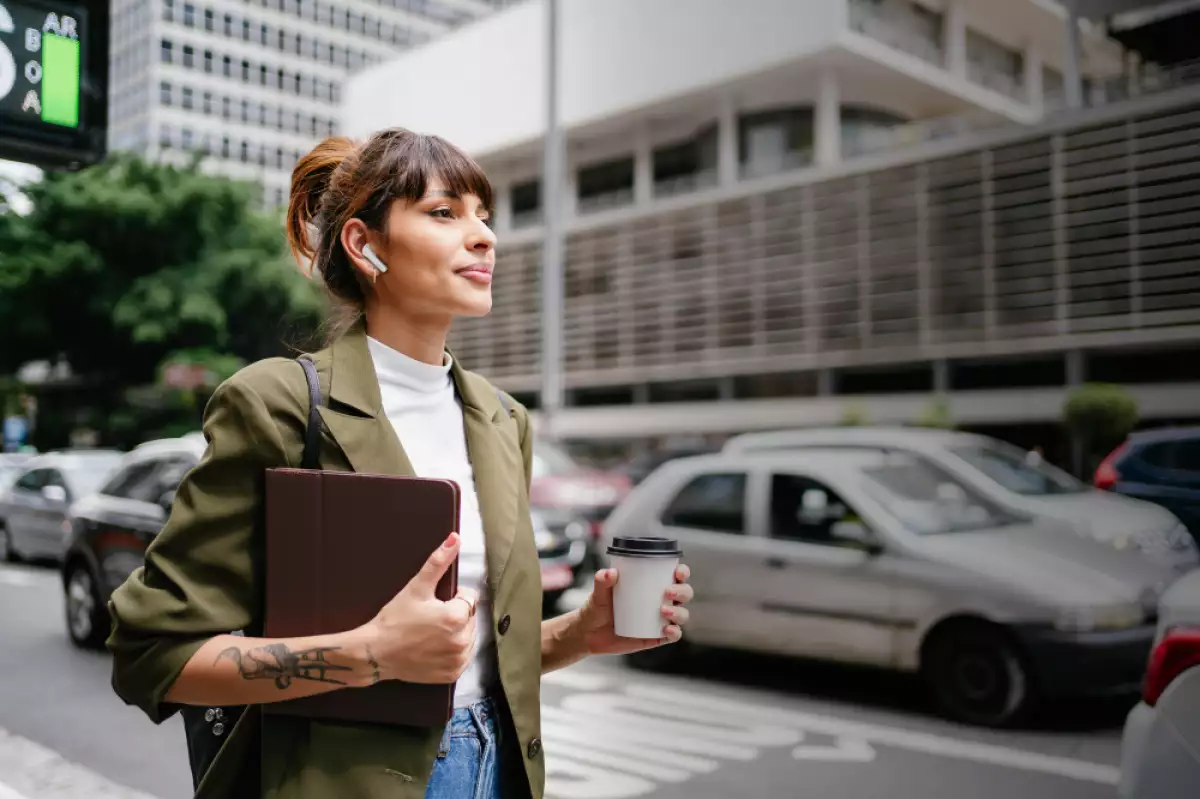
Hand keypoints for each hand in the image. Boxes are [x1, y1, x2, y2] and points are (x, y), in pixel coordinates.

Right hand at [359, 533, 476, 683]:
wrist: (376, 653)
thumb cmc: (394, 620)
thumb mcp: (416, 588)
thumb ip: (438, 562)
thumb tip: (455, 538)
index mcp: (456, 617)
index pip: (469, 598)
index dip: (452, 598)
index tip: (434, 604)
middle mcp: (462, 641)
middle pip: (470, 618)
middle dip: (455, 615)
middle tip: (430, 619)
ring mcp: (458, 660)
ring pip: (468, 636)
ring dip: (457, 632)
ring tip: (431, 632)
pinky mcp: (452, 673)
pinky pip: (463, 656)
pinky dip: (453, 651)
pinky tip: (435, 646)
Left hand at [575, 564, 692, 656]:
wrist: (589, 633)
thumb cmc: (597, 607)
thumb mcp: (598, 593)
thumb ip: (602, 581)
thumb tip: (610, 572)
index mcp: (652, 585)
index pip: (675, 575)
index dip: (683, 572)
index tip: (678, 572)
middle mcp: (661, 601)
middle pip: (684, 594)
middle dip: (682, 591)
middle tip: (668, 592)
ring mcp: (660, 620)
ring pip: (682, 614)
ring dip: (679, 612)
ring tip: (664, 611)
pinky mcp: (656, 637)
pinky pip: (673, 635)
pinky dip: (675, 632)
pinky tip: (666, 630)